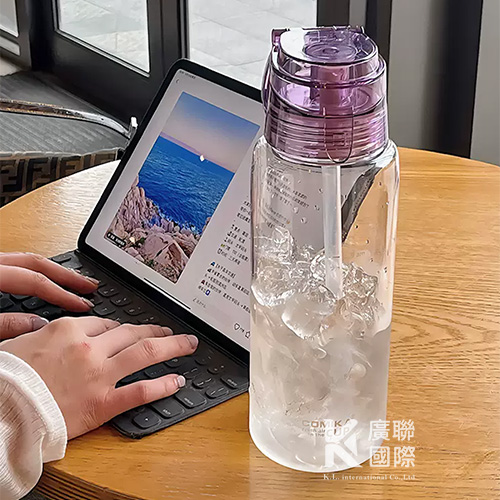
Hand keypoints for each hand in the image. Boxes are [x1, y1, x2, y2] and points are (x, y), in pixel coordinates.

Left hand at [0, 252, 98, 337]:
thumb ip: (5, 324)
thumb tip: (37, 325)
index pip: (36, 282)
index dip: (63, 294)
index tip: (83, 305)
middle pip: (38, 263)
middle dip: (68, 275)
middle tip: (90, 285)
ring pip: (29, 259)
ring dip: (54, 270)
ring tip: (74, 279)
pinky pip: (18, 264)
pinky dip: (37, 271)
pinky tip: (45, 279)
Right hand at [0, 316, 198, 438]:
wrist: (1, 411)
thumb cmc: (6, 378)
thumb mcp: (18, 342)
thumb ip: (36, 329)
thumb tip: (44, 326)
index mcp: (68, 330)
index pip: (106, 323)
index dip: (124, 328)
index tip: (132, 331)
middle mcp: (89, 348)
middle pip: (132, 333)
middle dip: (156, 331)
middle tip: (171, 331)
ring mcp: (99, 375)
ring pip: (144, 353)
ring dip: (171, 347)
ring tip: (187, 345)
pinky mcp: (102, 403)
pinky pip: (140, 391)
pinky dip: (162, 385)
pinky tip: (176, 381)